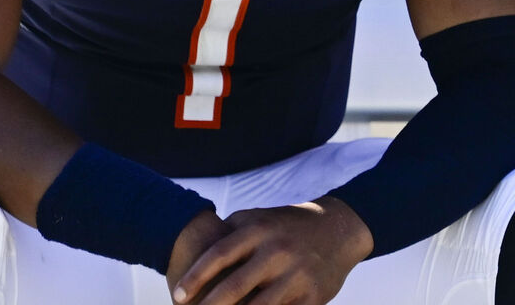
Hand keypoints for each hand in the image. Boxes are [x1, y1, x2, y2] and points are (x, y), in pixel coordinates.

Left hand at [170, 197, 371, 304]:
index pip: (219, 255)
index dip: (196, 277)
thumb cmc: (285, 225)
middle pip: (235, 286)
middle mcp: (276, 251)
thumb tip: (196, 254)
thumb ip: (228, 232)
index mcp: (258, 230)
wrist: (336, 228)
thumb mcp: (257, 218)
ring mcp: (296, 274)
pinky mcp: (312, 295)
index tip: (178, 295)